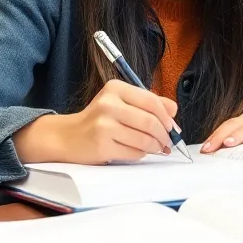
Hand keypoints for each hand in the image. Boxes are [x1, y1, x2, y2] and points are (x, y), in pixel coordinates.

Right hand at [13, 80, 177, 163]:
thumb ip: (148, 103)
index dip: (167, 117)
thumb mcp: (121, 103)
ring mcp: (104, 125)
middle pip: (150, 121)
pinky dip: (141, 154)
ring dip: (155, 146)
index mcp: (115, 88)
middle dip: (164, 135)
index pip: (152, 101)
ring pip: (145, 139)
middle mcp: (108, 103)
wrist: (68, 137)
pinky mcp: (102, 145)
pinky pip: (134, 152)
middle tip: (167, 142)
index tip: (172, 127)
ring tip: (154, 147)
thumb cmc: (98, 120)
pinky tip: (136, 151)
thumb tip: (174, 111)